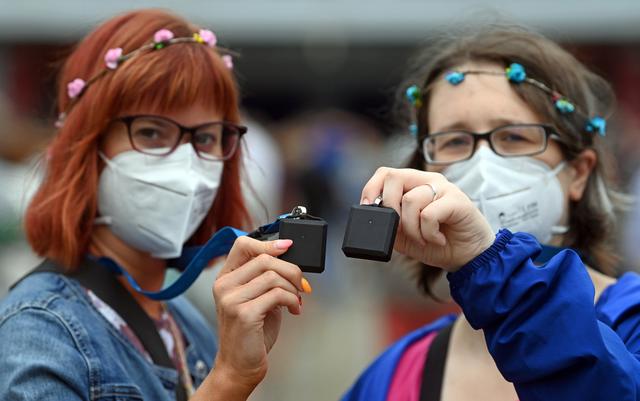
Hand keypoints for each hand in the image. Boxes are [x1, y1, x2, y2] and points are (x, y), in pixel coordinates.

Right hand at [208, 237, 304, 394]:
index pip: (243, 244)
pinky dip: (292, 300)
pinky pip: (278, 294)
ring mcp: (232, 300)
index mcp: (226, 278)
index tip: (288, 247)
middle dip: (291, 270)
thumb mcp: (256, 298)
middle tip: (300, 284)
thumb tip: (289, 259)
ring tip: (296, 299)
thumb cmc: (250, 334)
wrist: (239, 366)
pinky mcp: (244, 314)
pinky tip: (294, 308)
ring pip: (273, 276)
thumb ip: (265, 278)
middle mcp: (224, 286)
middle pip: (265, 259)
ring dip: (293, 287)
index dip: (269, 243)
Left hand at [361, 167, 494, 270]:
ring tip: (424, 239)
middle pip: (394, 177)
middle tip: (399, 228)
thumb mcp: (405, 235)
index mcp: (414, 185)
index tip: (367, 207)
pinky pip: (428, 214)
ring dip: (412, 229)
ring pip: (410, 200)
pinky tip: (437, 239)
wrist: (468, 257)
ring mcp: (444, 189)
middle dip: (389, 206)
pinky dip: (428, 233)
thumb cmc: (438, 242)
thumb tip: (373, 217)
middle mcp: (428, 181)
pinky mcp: (457, 201)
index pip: (386, 173)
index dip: (371, 188)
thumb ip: (390, 224)